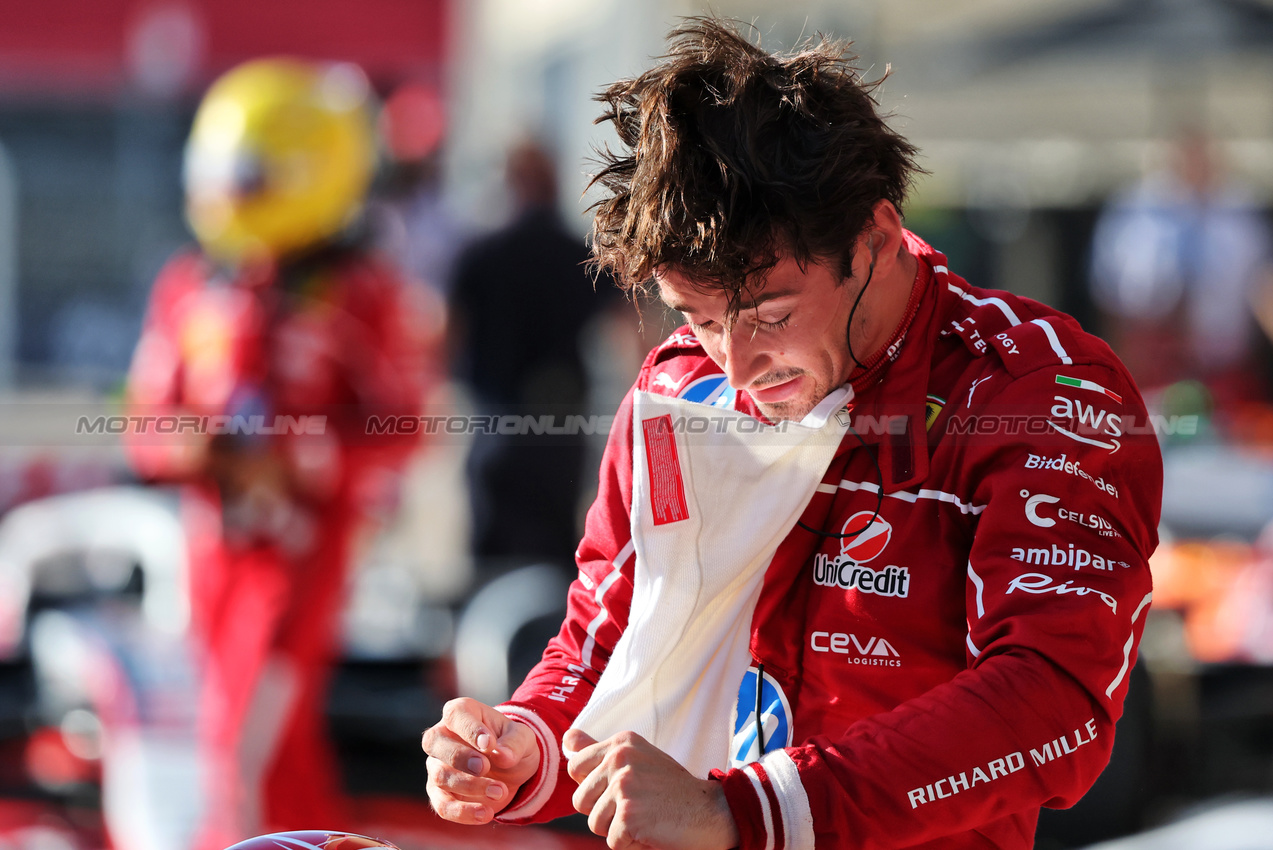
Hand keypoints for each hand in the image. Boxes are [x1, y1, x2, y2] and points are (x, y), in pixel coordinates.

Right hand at [422, 697, 539, 823]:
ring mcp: (436, 766)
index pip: (456, 714)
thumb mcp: (523, 738)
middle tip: (486, 767)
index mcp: (461, 713)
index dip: (470, 729)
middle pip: (435, 743)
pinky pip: (442, 805)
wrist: (511, 771)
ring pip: (439, 776)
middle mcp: (441, 737)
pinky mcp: (439, 793)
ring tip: (500, 791)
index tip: (489, 744)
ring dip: (470, 786)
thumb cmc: (511, 744)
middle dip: (461, 757)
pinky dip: (462, 812)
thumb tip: (502, 754)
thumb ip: (514, 742)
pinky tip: (486, 814)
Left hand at [565, 728, 739, 849]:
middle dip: (602, 811)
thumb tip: (567, 738)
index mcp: (621, 742)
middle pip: (579, 799)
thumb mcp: (638, 757)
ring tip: (644, 817)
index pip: (576, 766)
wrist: (711, 810)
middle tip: (636, 805)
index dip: (593, 786)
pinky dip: (631, 844)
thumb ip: (600, 748)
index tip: (621, 788)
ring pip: (593, 823)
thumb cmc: (672, 788)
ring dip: (617, 829)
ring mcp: (624, 785)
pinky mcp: (628, 814)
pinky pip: (612, 842)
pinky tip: (651, 830)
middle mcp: (620, 758)